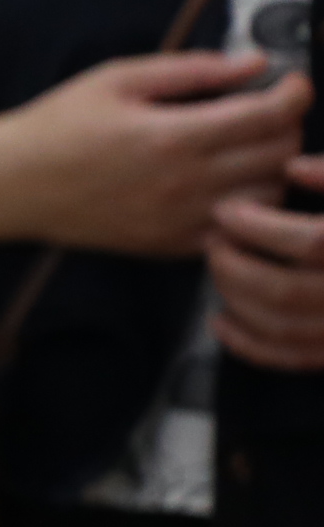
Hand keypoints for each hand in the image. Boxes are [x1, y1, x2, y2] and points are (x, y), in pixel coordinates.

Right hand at [0, 54, 309, 255]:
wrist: (9, 185)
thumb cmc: (56, 127)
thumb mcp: (116, 79)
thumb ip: (191, 70)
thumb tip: (255, 63)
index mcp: (171, 137)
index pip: (269, 116)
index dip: (294, 93)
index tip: (290, 82)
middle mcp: (183, 185)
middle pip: (279, 156)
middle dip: (286, 126)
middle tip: (266, 111)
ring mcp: (178, 221)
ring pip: (268, 196)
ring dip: (272, 168)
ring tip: (248, 148)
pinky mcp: (170, 245)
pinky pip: (237, 231)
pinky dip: (247, 206)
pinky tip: (227, 185)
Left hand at [209, 157, 323, 371]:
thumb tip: (293, 168)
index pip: (313, 242)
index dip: (261, 226)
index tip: (227, 210)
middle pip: (285, 289)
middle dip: (234, 264)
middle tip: (213, 240)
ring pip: (281, 325)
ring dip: (234, 297)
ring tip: (217, 267)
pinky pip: (290, 357)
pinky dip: (247, 343)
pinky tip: (221, 320)